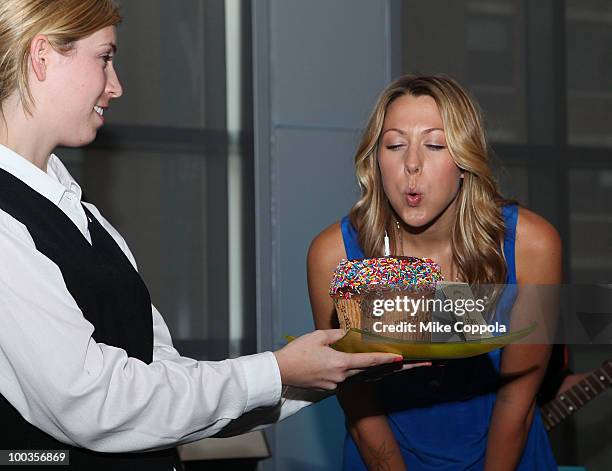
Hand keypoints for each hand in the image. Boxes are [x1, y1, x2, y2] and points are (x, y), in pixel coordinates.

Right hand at [273, 329, 427, 389]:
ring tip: (404, 366)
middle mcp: (342, 377)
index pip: (369, 361)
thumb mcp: (318, 337)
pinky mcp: (331, 387)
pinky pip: (351, 379)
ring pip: (363, 376)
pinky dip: (363, 373)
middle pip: (373, 372)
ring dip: (383, 372)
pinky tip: (372, 369)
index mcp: (340, 364)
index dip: (388, 359)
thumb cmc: (298, 352)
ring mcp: (337, 384)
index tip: (404, 358)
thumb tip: (351, 334)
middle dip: (399, 368)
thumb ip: (337, 336)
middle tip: (424, 364)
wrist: (280, 373)